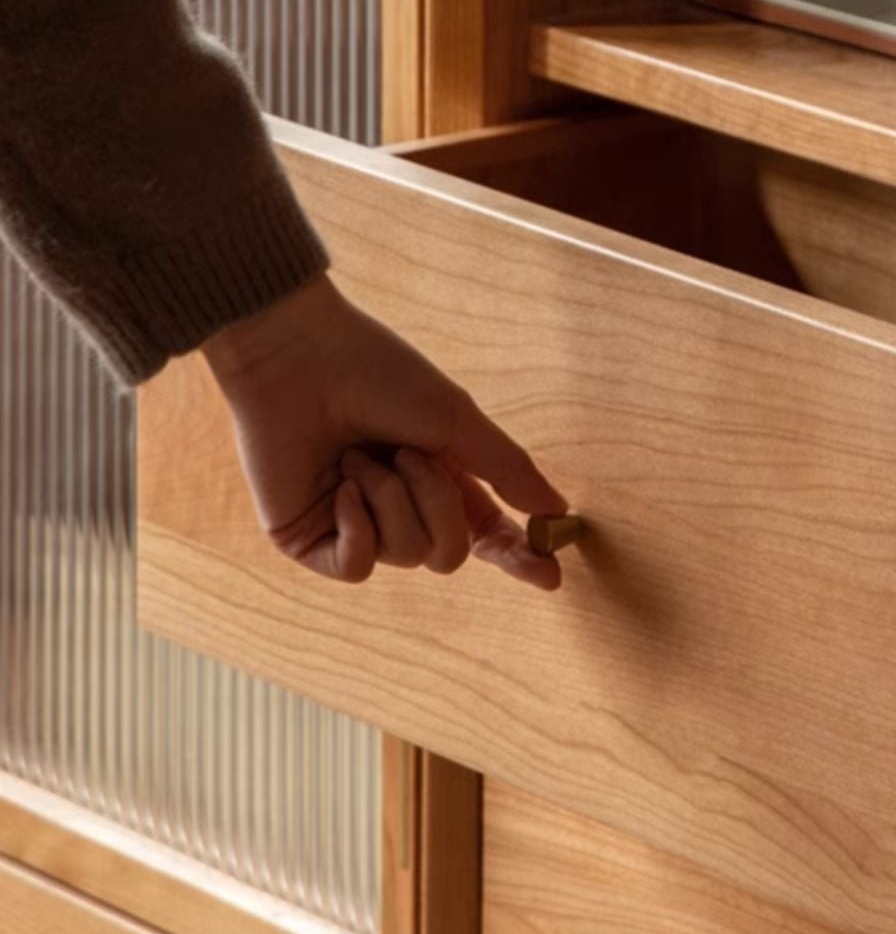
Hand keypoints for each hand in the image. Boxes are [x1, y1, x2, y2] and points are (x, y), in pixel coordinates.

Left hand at [202, 275, 565, 586]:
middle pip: (450, 553)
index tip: (550, 575)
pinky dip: (357, 526)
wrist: (298, 358)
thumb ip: (508, 471)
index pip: (487, 535)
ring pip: (406, 554)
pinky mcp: (311, 541)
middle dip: (437, 503)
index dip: (518, 557)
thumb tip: (558, 510)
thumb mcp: (457, 421)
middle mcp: (400, 507)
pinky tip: (342, 486)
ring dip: (390, 498)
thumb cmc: (378, 374)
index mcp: (440, 479)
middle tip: (408, 454)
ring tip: (359, 454)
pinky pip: (358, 567)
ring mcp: (355, 526)